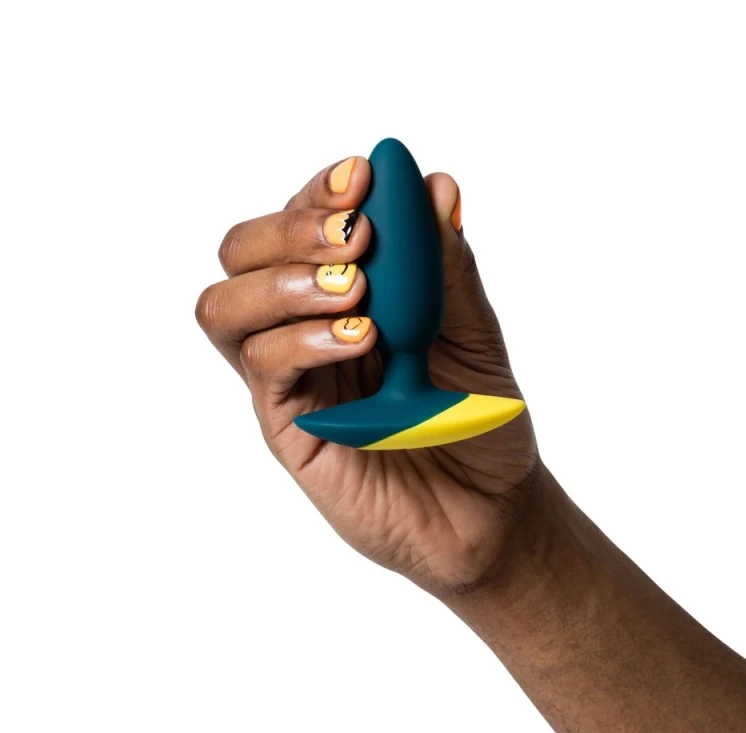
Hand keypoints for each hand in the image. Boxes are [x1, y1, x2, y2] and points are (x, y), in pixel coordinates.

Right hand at [196, 155, 538, 595]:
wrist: (490, 510)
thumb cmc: (480, 422)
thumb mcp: (476, 336)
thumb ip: (447, 268)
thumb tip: (433, 184)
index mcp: (347, 294)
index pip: (301, 223)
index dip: (320, 193)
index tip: (363, 178)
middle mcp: (304, 328)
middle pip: (242, 253)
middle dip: (290, 227)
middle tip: (354, 235)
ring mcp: (291, 378)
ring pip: (226, 307)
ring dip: (283, 281)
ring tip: (355, 289)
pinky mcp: (287, 428)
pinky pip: (263, 368)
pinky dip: (302, 339)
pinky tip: (359, 338)